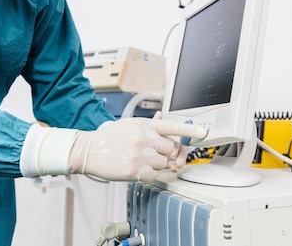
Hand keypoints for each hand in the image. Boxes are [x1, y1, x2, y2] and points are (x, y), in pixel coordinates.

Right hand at [68, 114, 206, 181]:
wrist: (89, 150)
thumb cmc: (110, 138)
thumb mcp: (129, 124)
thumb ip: (148, 123)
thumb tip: (162, 117)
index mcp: (144, 124)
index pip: (172, 126)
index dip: (190, 131)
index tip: (202, 133)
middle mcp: (144, 138)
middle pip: (172, 148)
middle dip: (169, 153)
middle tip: (161, 154)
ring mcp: (141, 155)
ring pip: (165, 163)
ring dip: (158, 164)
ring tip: (142, 160)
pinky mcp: (136, 170)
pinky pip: (155, 175)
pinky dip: (151, 174)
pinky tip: (138, 168)